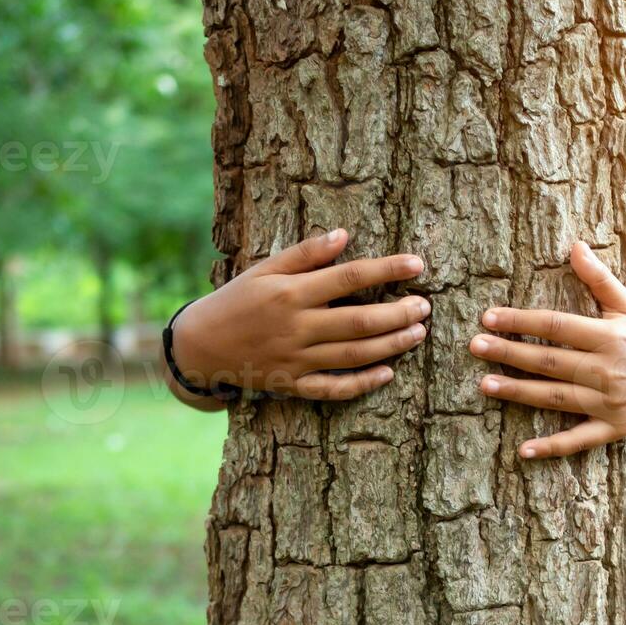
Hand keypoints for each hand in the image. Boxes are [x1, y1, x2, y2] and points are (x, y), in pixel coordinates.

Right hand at [171, 229, 429, 400]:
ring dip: (391, 345)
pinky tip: (388, 374)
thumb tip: (343, 236)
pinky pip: (333, 388)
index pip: (349, 278)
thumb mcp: (264, 269)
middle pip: (360, 321)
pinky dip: (362, 384)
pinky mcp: (293, 385)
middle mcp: (297, 327)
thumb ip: (305, 254)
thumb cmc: (237, 300)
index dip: (386, 269)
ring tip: (418, 333)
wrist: (200, 346)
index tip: (416, 264)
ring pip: (354, 355)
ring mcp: (296, 360)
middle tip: (425, 306)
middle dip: (398, 314)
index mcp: (291, 293)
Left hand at [470, 242, 625, 458]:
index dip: (521, 321)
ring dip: (518, 391)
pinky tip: (523, 451)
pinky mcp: (616, 427)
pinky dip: (552, 447)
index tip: (489, 317)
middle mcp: (609, 369)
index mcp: (610, 336)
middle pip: (550, 361)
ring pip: (555, 397)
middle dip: (509, 352)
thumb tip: (574, 246)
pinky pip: (579, 439)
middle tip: (475, 346)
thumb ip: (600, 280)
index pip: (556, 326)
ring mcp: (611, 402)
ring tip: (484, 384)